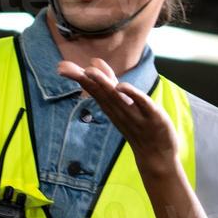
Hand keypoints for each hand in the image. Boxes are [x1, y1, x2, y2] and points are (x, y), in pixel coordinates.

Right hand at [57, 58, 179, 166]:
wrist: (157, 155)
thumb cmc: (138, 125)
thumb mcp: (122, 101)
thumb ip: (109, 82)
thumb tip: (94, 61)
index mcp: (112, 106)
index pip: (94, 89)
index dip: (79, 76)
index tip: (60, 67)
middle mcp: (119, 110)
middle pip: (100, 92)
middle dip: (83, 79)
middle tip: (64, 68)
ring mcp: (136, 115)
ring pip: (117, 97)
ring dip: (103, 84)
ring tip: (89, 71)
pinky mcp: (153, 117)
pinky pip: (142, 104)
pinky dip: (132, 95)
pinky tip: (121, 86)